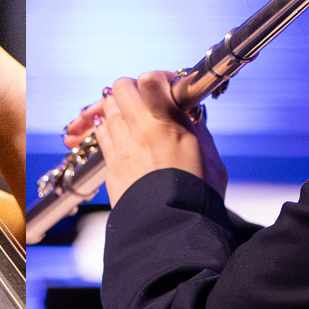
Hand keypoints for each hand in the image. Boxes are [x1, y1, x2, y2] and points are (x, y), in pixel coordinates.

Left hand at [71, 72, 227, 202]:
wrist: (172, 229)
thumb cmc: (197, 196)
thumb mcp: (209, 156)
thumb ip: (195, 129)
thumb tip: (189, 114)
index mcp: (169, 124)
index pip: (151, 81)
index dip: (155, 78)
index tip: (162, 84)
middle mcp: (140, 131)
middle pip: (120, 88)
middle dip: (131, 89)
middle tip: (143, 99)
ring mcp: (121, 148)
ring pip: (106, 110)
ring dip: (116, 110)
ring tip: (130, 118)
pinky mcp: (111, 166)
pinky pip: (100, 136)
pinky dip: (105, 130)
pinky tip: (115, 133)